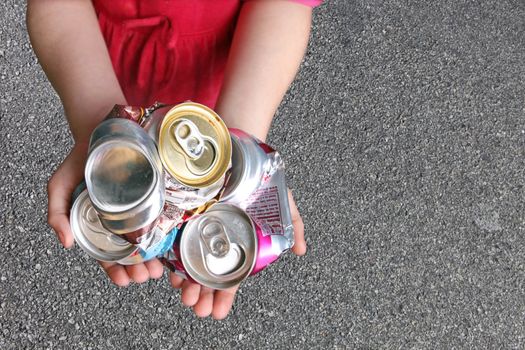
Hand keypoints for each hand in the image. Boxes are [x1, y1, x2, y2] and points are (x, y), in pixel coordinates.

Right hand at [47, 142, 162, 284]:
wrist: (102, 131)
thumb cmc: (80, 161)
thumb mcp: (60, 186)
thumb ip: (57, 213)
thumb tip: (66, 243)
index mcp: (99, 223)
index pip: (106, 254)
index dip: (114, 270)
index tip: (123, 280)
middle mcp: (121, 219)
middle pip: (131, 251)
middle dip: (137, 268)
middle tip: (145, 276)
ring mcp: (139, 208)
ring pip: (148, 239)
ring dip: (154, 258)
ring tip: (158, 269)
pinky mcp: (155, 195)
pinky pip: (162, 218)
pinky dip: (166, 235)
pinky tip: (171, 246)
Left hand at [168, 189, 306, 318]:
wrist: (242, 149)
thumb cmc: (263, 177)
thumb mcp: (283, 203)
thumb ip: (293, 226)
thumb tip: (302, 250)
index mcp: (239, 243)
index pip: (231, 275)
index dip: (224, 295)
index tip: (217, 312)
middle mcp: (218, 238)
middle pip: (207, 273)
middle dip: (202, 295)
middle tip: (197, 308)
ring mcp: (200, 227)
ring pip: (189, 261)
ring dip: (185, 283)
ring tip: (184, 296)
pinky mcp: (184, 214)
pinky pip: (174, 240)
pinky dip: (170, 259)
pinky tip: (169, 273)